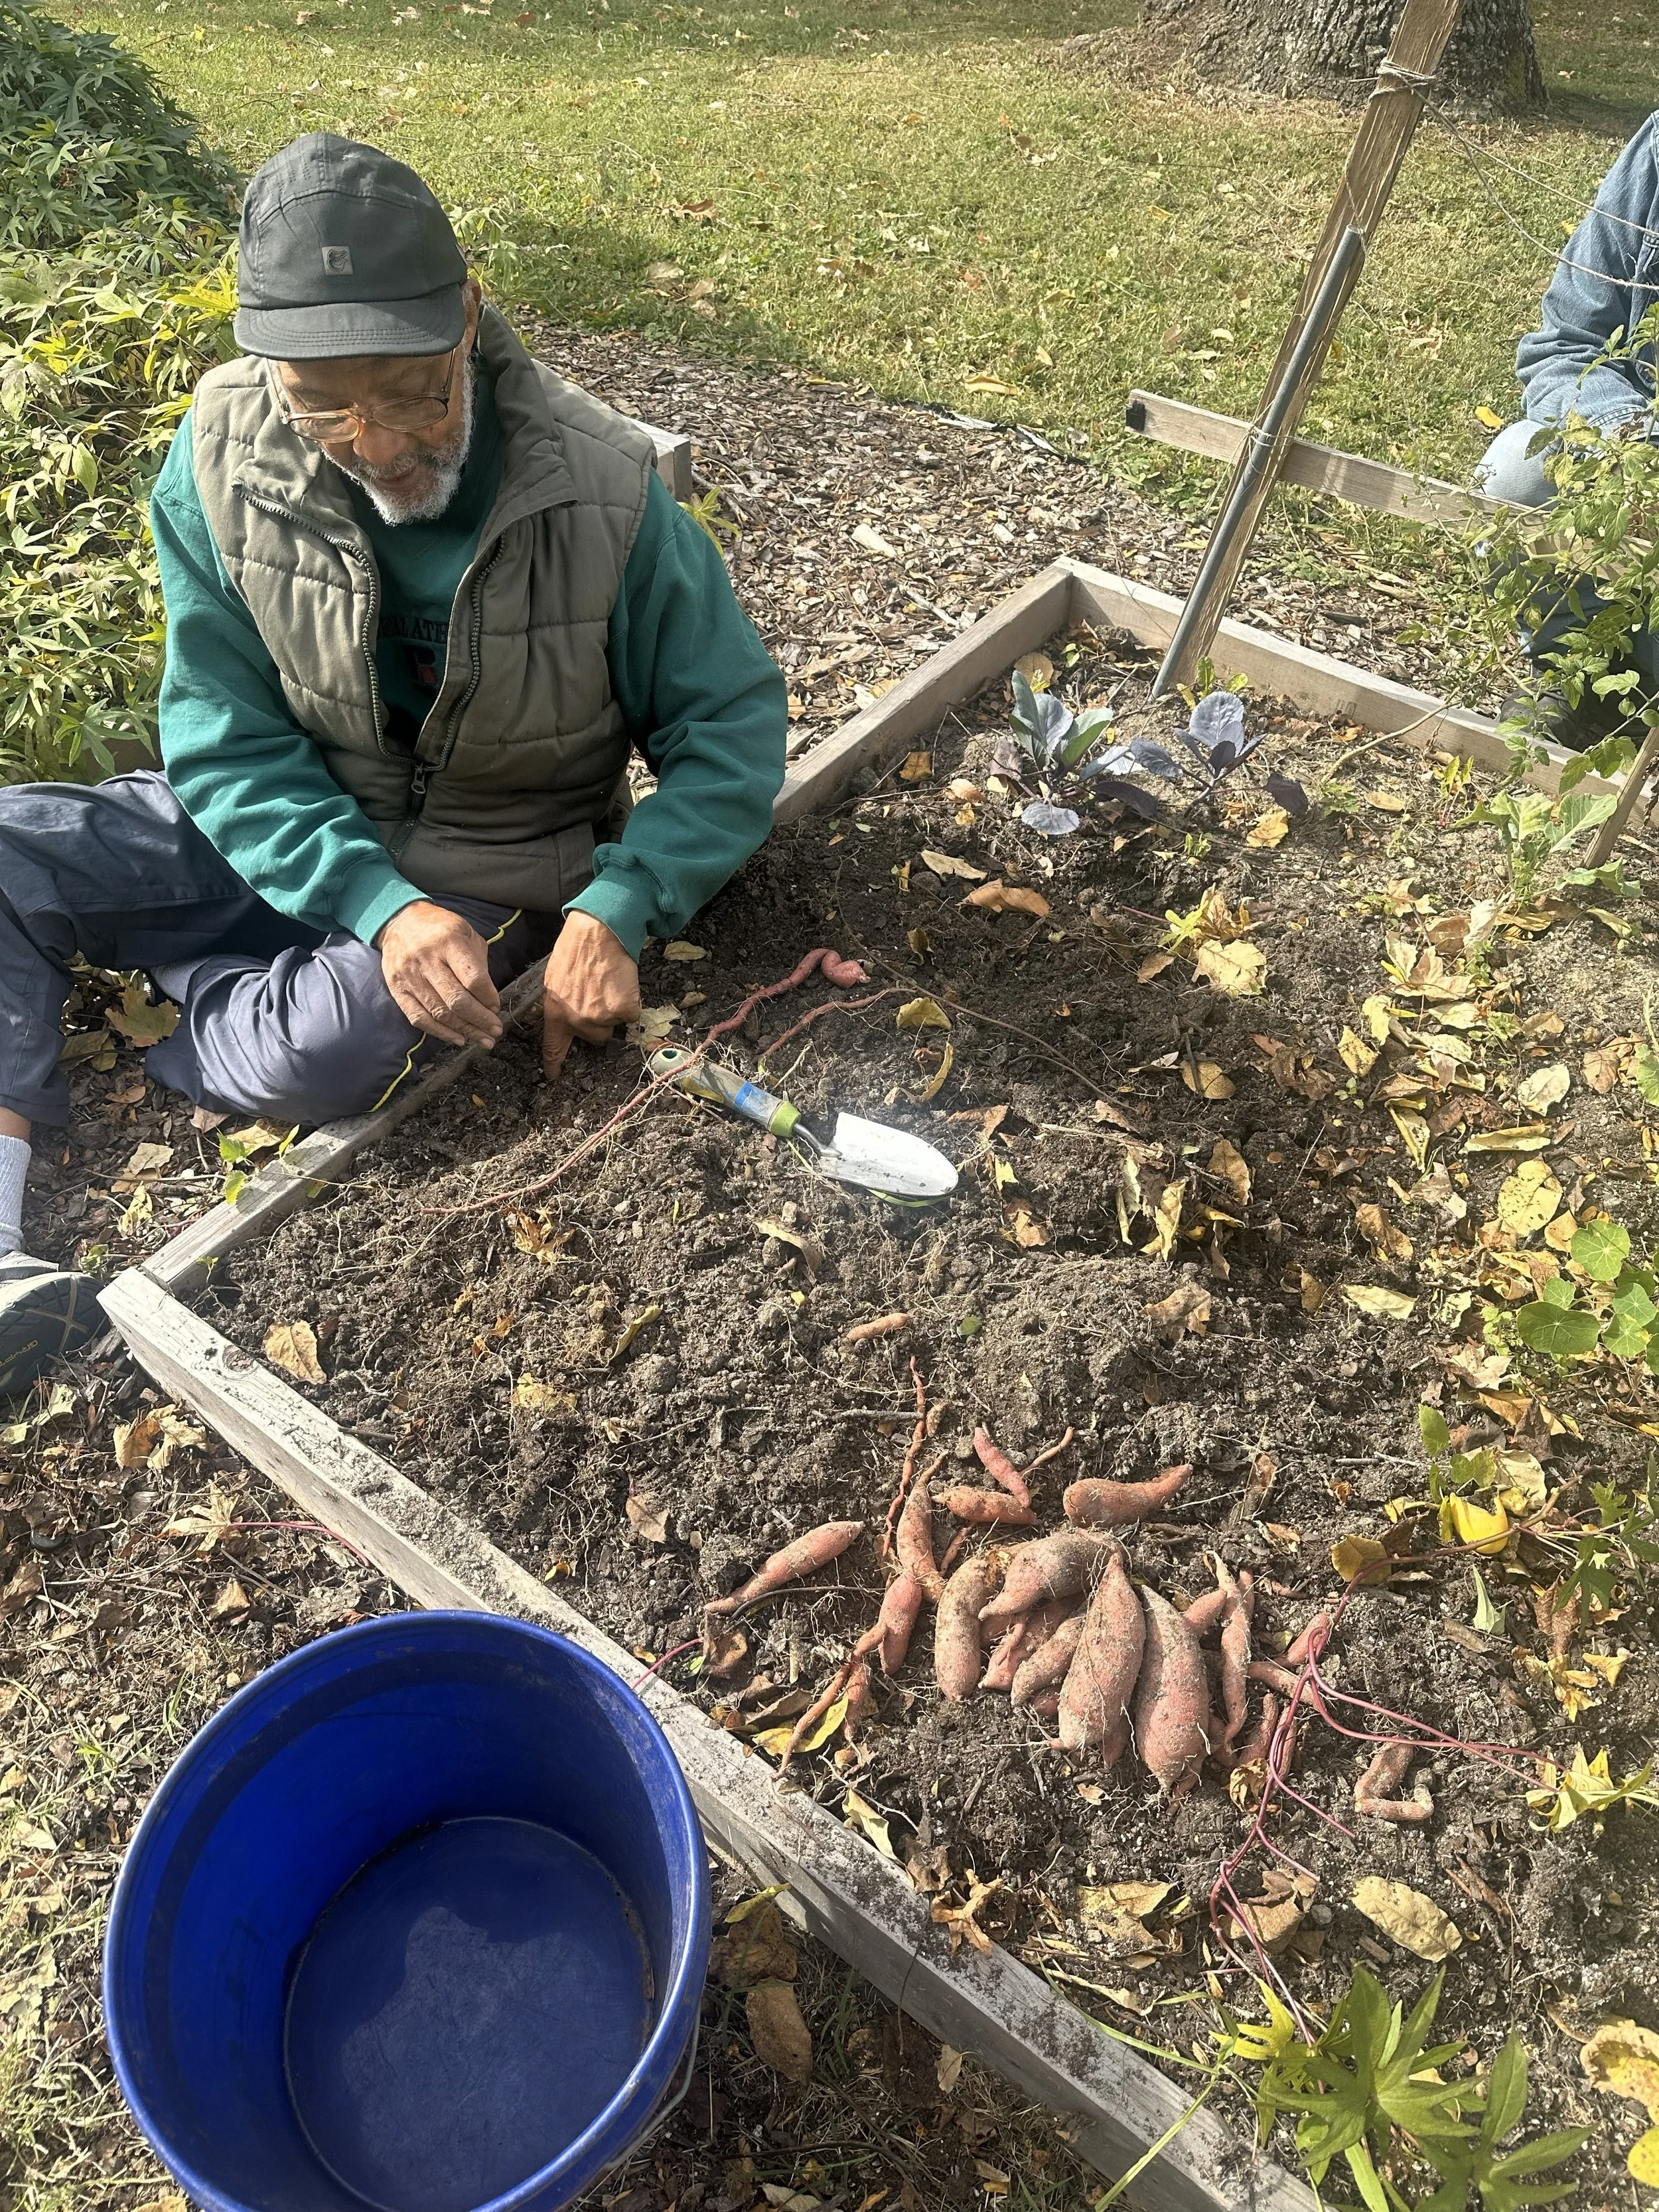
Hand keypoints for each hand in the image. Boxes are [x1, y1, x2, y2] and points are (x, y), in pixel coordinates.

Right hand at [375, 901, 502, 1046]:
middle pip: (456, 1000)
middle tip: (495, 1030)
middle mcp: (427, 960)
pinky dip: (440, 1032)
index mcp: (448, 942)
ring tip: (482, 1039)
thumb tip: (488, 1000)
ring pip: (439, 1013)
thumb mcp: (466, 933)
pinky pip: (419, 1018)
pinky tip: (457, 1038)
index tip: (496, 1007)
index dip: (488, 998)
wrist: (399, 921)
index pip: (473, 979)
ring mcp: (409, 976)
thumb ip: (478, 964)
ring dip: (465, 1031)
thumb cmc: (439, 928)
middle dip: (480, 1020)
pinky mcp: (397, 989)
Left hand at [542, 911, 640, 1080]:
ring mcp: (601, 1017)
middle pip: (594, 1037)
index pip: (554, 1048)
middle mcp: (577, 1021)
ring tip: (609, 985)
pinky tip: (621, 984)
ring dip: (614, 1010)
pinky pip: (631, 1015)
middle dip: (598, 1021)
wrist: (598, 932)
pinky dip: (630, 1002)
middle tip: (598, 995)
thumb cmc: (575, 949)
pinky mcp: (624, 1011)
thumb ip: (558, 1004)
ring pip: (613, 1026)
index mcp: (556, 1013)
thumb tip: (565, 1017)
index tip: (554, 1076)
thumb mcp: (553, 979)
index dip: (554, 1064)